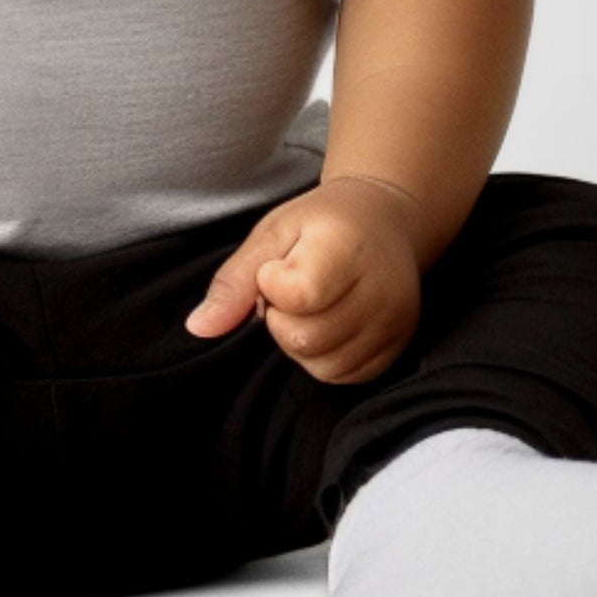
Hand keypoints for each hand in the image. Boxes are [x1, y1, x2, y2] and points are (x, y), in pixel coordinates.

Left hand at [184, 177, 422, 383]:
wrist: (384, 220)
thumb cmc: (321, 223)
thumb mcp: (272, 233)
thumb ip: (235, 281)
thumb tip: (198, 328)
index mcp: (347, 246)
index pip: (296, 295)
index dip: (271, 284)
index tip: (279, 264)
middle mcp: (382, 289)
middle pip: (306, 338)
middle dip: (281, 318)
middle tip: (292, 287)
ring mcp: (395, 323)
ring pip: (323, 365)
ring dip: (299, 342)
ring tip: (310, 306)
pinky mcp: (398, 347)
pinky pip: (344, 376)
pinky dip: (322, 357)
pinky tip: (326, 322)